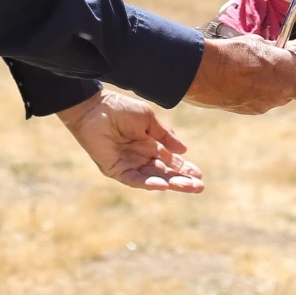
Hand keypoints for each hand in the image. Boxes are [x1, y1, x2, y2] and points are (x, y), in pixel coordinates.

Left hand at [56, 89, 203, 193]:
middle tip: (199, 187)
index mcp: (150, 145)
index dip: (184, 168)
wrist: (96, 107)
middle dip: (182, 180)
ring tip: (187, 186)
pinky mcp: (116, 170)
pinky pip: (134, 179)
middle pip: (165, 173)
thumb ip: (165, 135)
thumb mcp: (149, 119)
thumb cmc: (121, 109)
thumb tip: (184, 150)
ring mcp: (129, 165)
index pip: (171, 161)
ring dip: (170, 184)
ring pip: (153, 179)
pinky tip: (162, 184)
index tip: (199, 175)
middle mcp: (141, 158)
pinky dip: (148, 182)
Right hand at [184, 33, 295, 113]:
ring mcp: (271, 101)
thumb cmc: (232, 52)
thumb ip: (273, 48)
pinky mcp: (256, 110)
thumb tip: (280, 49)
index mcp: (288, 66)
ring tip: (275, 77)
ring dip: (286, 88)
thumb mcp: (256, 42)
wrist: (208, 74)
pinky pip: (268, 102)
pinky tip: (256, 86)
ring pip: (287, 97)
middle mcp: (284, 87)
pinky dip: (267, 94)